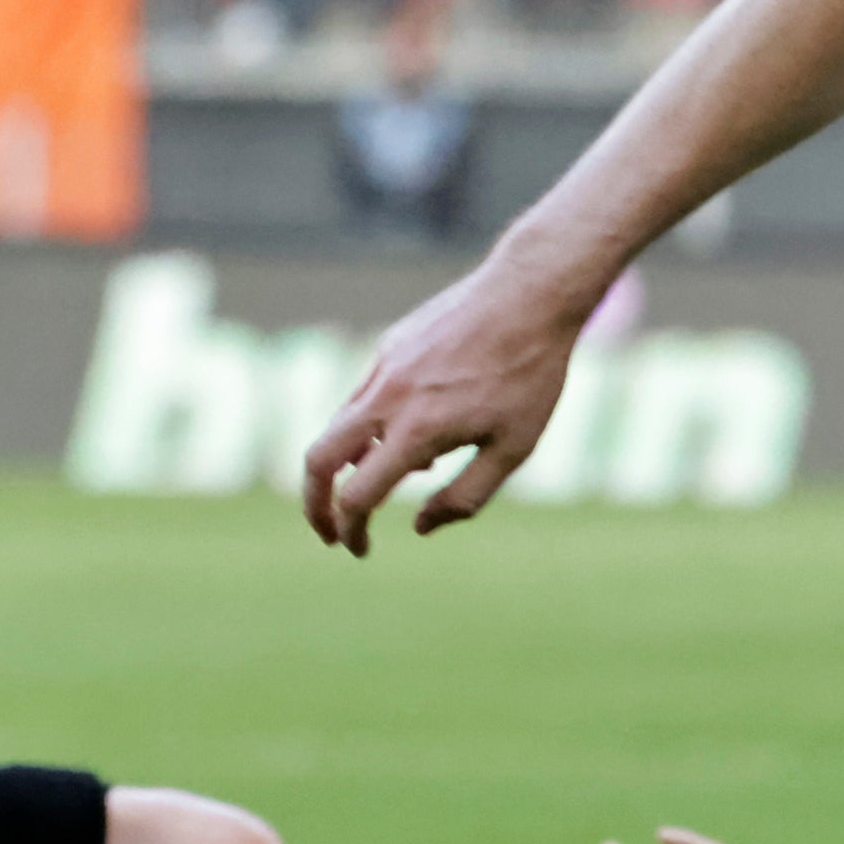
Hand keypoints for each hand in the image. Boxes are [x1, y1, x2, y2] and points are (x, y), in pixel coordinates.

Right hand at [300, 256, 595, 550]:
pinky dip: (370, 429)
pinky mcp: (389, 347)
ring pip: (339, 427)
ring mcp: (383, 367)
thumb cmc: (530, 376)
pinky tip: (418, 432)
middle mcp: (388, 398)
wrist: (530, 293)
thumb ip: (464, 498)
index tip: (360, 549)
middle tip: (330, 531)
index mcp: (417, 431)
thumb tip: (418, 528)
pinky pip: (363, 398)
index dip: (350, 531)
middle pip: (317, 459)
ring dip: (349, 465)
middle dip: (313, 503)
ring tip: (399, 477)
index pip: (356, 496)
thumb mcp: (513, 449)